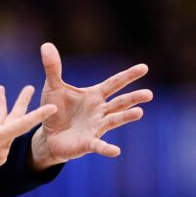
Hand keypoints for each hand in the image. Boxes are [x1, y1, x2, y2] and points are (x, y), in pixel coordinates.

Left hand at [29, 42, 152, 169]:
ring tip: (139, 112)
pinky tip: (116, 151)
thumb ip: (53, 68)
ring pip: (113, 121)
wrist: (48, 134)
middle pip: (119, 102)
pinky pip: (98, 145)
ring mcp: (96, 127)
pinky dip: (106, 148)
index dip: (128, 76)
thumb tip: (46, 45)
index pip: (114, 83)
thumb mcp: (52, 86)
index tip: (144, 67)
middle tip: (149, 94)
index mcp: (94, 96)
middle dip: (133, 98)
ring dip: (126, 117)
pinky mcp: (87, 143)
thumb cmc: (55, 109)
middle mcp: (99, 111)